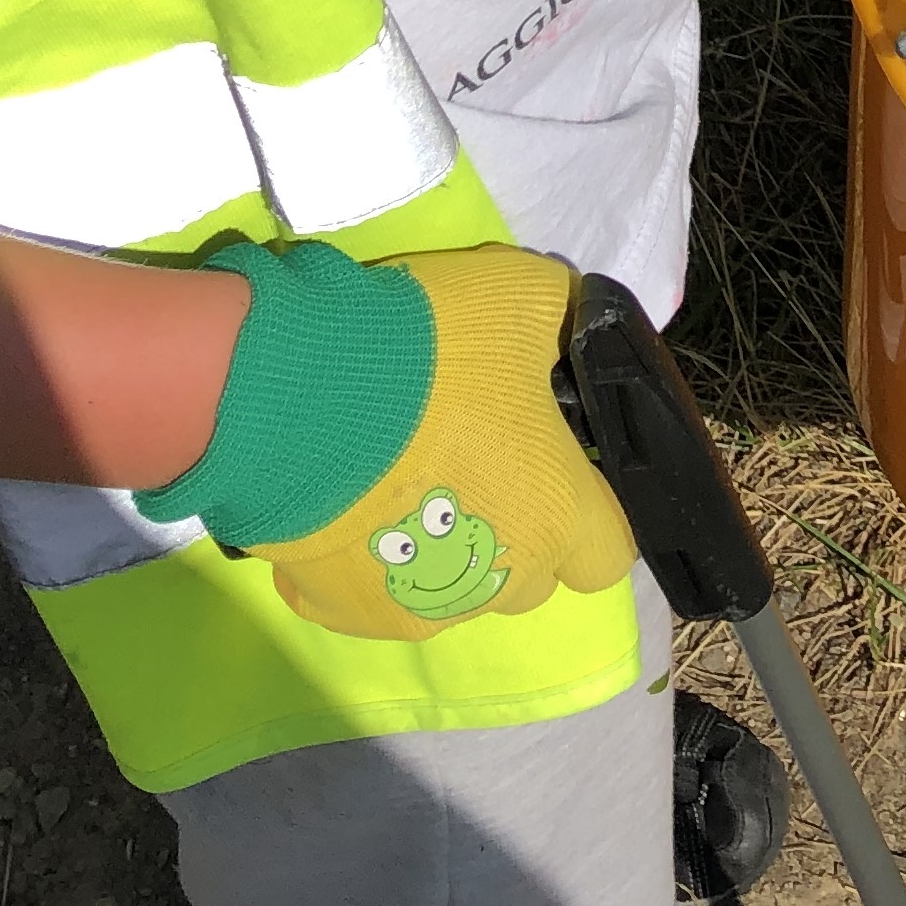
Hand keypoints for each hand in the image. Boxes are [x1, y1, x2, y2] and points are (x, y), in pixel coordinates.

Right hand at [141, 240, 637, 644]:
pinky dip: (371, 552)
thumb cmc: (432, 349)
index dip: (592, 507)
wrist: (296, 391)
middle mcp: (495, 583)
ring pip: (454, 589)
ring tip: (408, 473)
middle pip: (530, 573)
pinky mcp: (340, 610)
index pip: (608, 551)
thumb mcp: (524, 294)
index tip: (562, 461)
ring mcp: (415, 607)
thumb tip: (571, 330)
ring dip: (445, 541)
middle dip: (518, 525)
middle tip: (481, 453)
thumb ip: (564, 322)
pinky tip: (352, 497)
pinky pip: (376, 589)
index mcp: (555, 518)